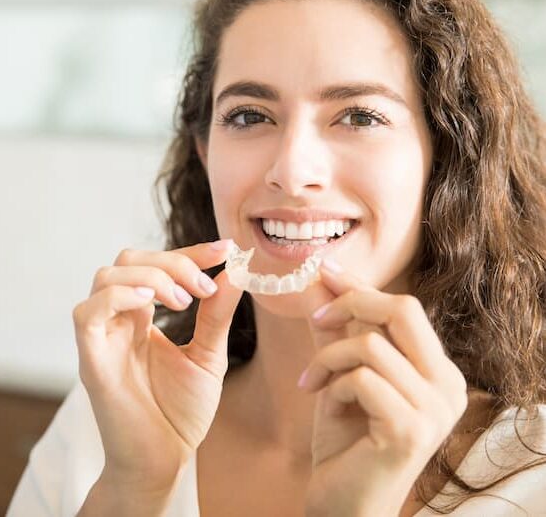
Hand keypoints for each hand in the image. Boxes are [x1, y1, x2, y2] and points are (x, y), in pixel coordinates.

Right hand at [73, 239, 243, 493]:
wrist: (165, 461)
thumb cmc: (180, 412)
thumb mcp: (208, 355)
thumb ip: (216, 314)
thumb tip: (234, 272)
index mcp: (142, 317)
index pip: (156, 265)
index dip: (189, 251)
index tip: (225, 250)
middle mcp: (118, 320)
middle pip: (128, 260)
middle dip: (172, 261)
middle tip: (203, 287)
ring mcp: (102, 337)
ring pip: (106, 276)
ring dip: (151, 277)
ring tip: (184, 301)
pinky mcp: (91, 359)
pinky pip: (88, 312)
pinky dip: (119, 296)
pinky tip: (152, 305)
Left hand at [299, 262, 468, 515]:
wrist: (344, 503)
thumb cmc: (346, 438)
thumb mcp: (339, 372)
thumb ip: (335, 328)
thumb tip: (319, 278)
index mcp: (438, 370)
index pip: (404, 308)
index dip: (361, 285)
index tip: (324, 269)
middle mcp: (449, 386)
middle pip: (403, 309)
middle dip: (351, 303)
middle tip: (316, 318)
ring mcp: (436, 409)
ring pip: (371, 344)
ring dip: (328, 356)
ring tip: (312, 380)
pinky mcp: (412, 429)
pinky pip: (361, 377)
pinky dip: (332, 383)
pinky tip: (323, 403)